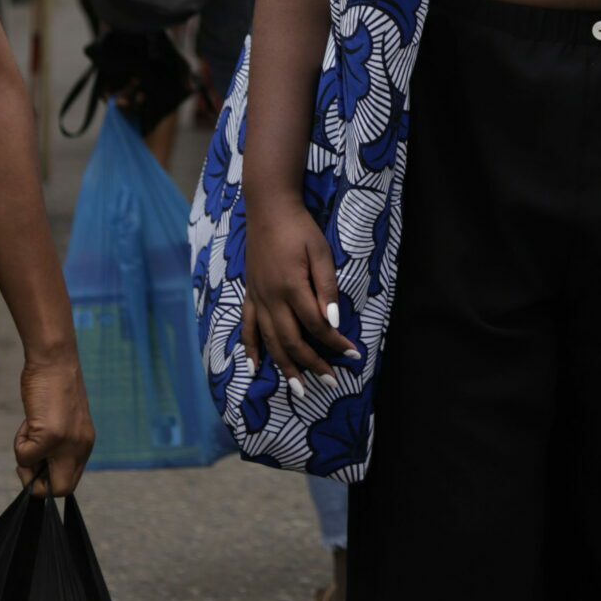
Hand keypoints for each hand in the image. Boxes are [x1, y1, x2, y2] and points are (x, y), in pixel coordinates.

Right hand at [16, 352, 94, 495]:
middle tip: (28, 457)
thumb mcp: (61, 423)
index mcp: (84, 445)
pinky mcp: (51, 436)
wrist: (54, 361)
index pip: (69, 484)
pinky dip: (19, 443)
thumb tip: (36, 472)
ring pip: (40, 479)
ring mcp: (68, 443)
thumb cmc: (51, 389)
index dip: (48, 482)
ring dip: (26, 460)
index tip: (37, 464)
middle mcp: (81, 447)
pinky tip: (28, 421)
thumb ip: (56, 447)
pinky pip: (25, 458)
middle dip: (36, 482)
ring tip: (31, 429)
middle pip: (60, 491)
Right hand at [243, 195, 359, 393]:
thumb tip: (333, 321)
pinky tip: (257, 368)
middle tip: (331, 382)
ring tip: (299, 390)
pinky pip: (248, 328)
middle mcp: (271, 299)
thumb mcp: (321, 253)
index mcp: (292, 288)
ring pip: (270, 342)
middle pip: (292, 341)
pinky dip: (252, 349)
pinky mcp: (250, 295)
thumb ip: (326, 288)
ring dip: (285, 367)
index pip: (317, 326)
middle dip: (313, 365)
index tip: (352, 355)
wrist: (268, 211)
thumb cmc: (300, 229)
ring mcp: (258, 299)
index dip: (335, 344)